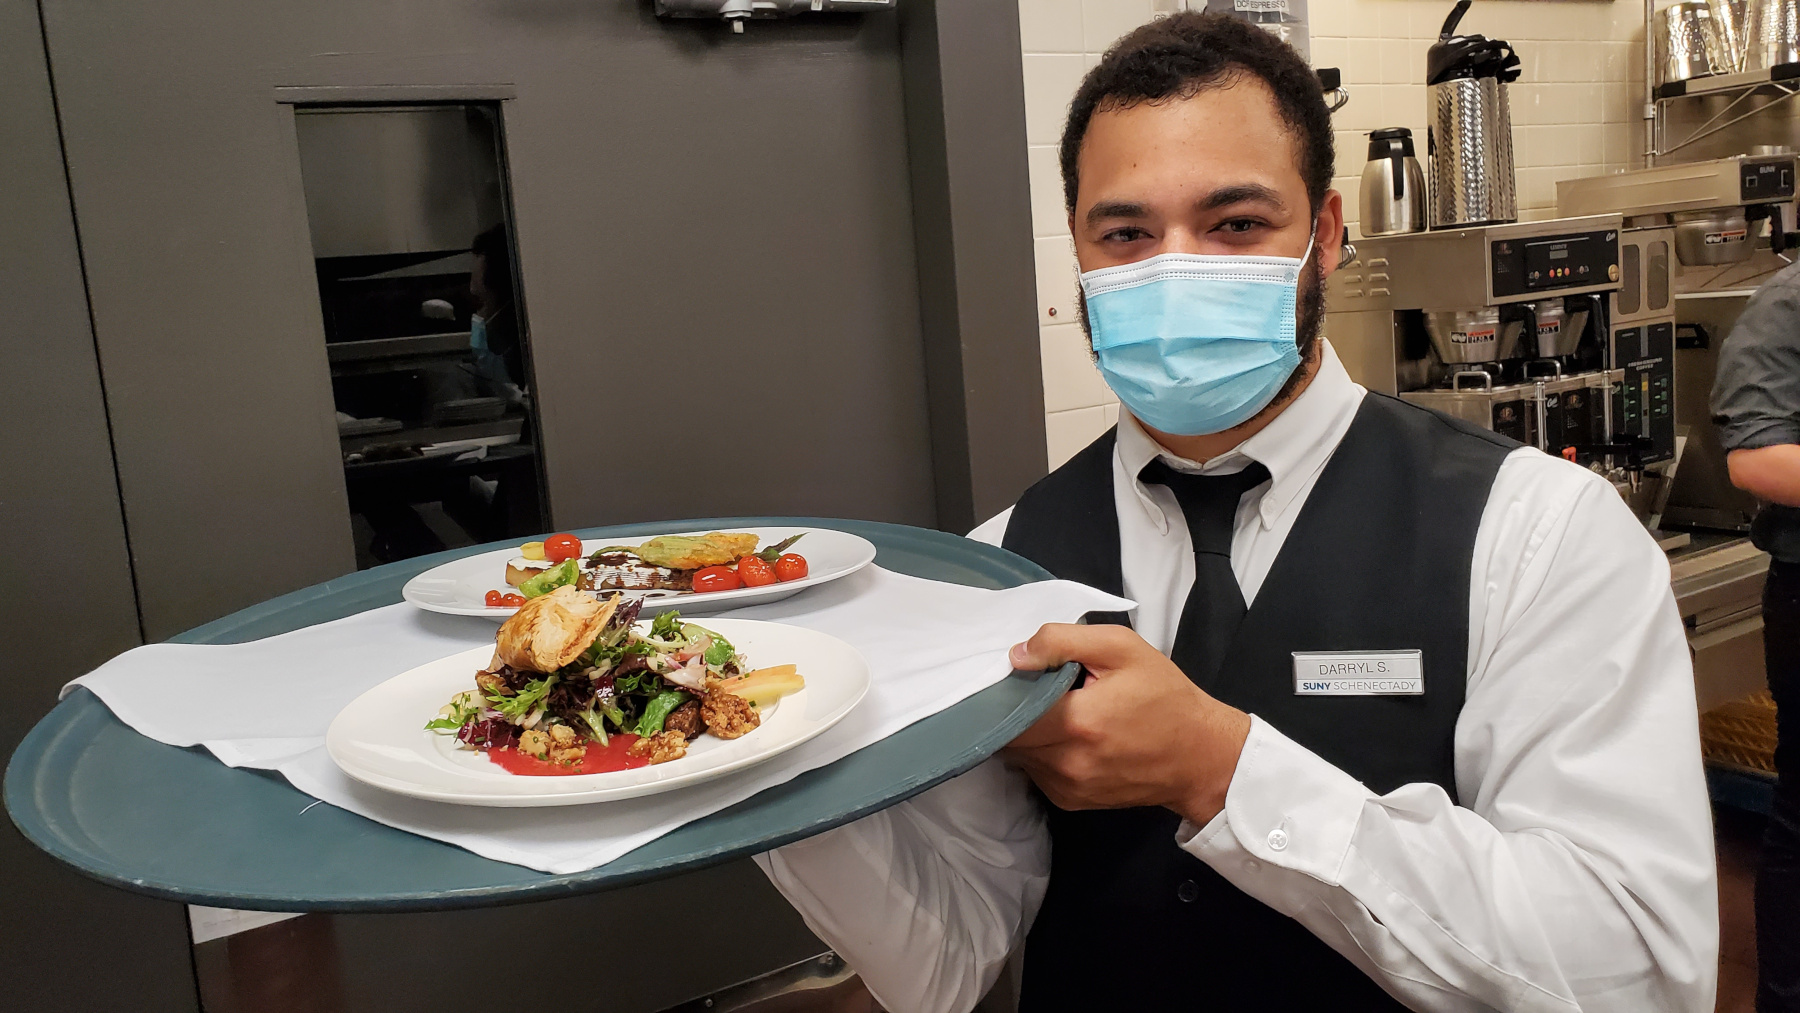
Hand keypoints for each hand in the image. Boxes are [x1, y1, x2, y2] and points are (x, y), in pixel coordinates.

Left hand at [1001, 624, 1251, 825]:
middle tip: (1033, 690)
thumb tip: (1016, 656)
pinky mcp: (1069, 802)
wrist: (1200, 756)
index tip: (1013, 675)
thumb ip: (1063, 642)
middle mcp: (1065, 762)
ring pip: (1017, 755)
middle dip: (1011, 711)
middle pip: (1007, 735)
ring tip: (1056, 712)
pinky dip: (1041, 753)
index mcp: (1076, 722)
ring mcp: (1066, 788)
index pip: (1006, 710)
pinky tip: (1066, 736)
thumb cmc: (1164, 697)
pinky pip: (1035, 772)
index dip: (1002, 690)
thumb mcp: (1122, 648)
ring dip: (1027, 733)